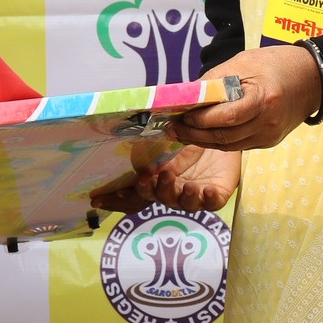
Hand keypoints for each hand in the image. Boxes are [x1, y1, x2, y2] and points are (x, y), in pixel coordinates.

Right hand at [91, 144, 242, 216]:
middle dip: (152, 189)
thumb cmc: (193, 132)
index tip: (98, 199)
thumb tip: (124, 119)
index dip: (115, 199)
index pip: (133, 192)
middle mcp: (174, 189)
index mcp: (157, 177)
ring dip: (179, 195)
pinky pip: (211, 204)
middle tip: (152, 176)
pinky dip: (208, 199)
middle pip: (157, 197)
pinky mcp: (216, 196)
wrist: (224, 131)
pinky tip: (206, 189)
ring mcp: (195, 195)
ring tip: (182, 183)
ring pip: (183, 204)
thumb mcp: (170, 130)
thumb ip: (149, 132)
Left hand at [177, 46, 322, 151]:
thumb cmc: (276, 64)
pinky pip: (238, 145)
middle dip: (195, 134)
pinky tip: (203, 134)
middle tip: (173, 128)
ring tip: (182, 132)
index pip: (227, 117)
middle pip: (225, 137)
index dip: (201, 120)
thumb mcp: (243, 62)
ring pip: (229, 145)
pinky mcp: (268, 142)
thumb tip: (185, 95)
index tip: (180, 116)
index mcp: (264, 99)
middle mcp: (268, 123)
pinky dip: (218, 141)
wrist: (311, 78)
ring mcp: (269, 136)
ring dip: (203, 141)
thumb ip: (214, 80)